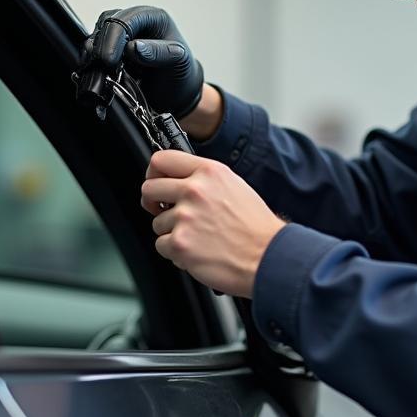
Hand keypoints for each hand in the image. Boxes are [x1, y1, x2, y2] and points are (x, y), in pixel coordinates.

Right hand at [83, 5, 203, 117]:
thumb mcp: (179, 61)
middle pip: (107, 24)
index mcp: (152, 17)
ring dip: (95, 54)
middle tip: (102, 67)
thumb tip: (133, 47)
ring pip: (98, 36)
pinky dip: (93, 63)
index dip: (114, 38)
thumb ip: (158, 52)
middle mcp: (134, 22)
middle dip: (102, 47)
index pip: (126, 19)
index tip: (109, 60)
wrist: (175, 91)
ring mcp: (121, 35)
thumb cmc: (180, 71)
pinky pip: (95, 51)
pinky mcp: (111, 50)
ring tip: (101, 72)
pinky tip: (97, 74)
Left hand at [141, 150, 285, 296]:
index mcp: (209, 172)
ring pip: (157, 222)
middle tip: (164, 212)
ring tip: (197, 237)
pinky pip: (161, 245)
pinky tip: (196, 251)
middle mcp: (195, 190)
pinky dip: (175, 252)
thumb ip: (204, 180)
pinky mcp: (180, 243)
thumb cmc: (255, 227)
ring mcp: (185, 217)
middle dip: (153, 203)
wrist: (267, 257)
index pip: (161, 159)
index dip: (154, 173)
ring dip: (171, 232)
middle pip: (149, 188)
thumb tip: (178, 181)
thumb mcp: (234, 186)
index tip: (157, 183)